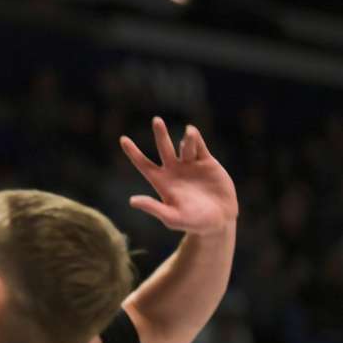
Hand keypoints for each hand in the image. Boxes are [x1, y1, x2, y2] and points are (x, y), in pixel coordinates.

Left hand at [120, 117, 238, 235]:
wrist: (220, 220)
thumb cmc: (194, 222)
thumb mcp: (172, 218)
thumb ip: (153, 208)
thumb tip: (132, 201)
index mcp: (162, 181)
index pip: (143, 164)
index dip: (133, 152)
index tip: (122, 139)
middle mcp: (174, 170)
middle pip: (164, 147)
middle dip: (160, 134)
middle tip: (157, 120)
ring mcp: (190, 165)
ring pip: (185, 145)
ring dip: (187, 139)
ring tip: (189, 133)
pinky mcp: (207, 163)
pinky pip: (199, 147)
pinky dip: (196, 139)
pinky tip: (192, 132)